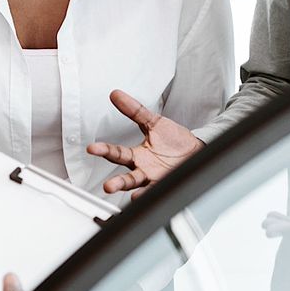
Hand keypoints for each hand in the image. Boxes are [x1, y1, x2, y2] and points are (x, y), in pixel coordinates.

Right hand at [87, 89, 203, 197]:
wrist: (197, 150)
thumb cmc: (174, 139)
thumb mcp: (153, 122)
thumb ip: (134, 110)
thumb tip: (116, 94)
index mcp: (137, 155)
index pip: (117, 154)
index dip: (104, 151)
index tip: (91, 148)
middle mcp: (144, 170)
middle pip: (127, 179)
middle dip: (116, 183)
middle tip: (107, 186)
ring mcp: (156, 179)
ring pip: (142, 188)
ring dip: (133, 193)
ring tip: (125, 194)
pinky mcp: (170, 183)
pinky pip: (159, 190)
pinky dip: (150, 194)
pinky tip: (141, 196)